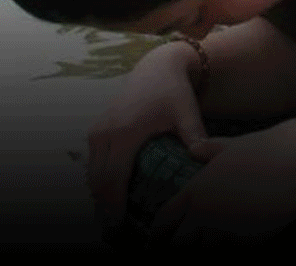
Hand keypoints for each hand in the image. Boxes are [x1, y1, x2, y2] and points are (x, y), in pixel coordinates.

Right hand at [87, 44, 212, 232]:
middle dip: (104, 206)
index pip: (113, 178)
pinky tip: (113, 194)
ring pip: (92, 173)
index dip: (114, 204)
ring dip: (100, 194)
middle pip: (98, 180)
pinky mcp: (98, 129)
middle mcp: (106, 133)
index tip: (120, 224)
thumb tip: (202, 158)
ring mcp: (98, 130)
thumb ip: (195, 136)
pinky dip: (100, 179)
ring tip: (114, 216)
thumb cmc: (174, 91)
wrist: (157, 66)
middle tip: (117, 229)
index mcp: (126, 132)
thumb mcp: (187, 112)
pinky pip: (93, 162)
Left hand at [147, 124, 295, 243]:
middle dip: (180, 245)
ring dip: (210, 246)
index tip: (155, 240)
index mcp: (197, 190)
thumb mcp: (233, 146)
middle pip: (180, 242)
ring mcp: (226, 228)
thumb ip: (210, 151)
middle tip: (185, 245)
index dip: (159, 233)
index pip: (165, 219)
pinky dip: (235, 247)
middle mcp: (205, 212)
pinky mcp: (247, 239)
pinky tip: (242, 242)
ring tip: (216, 242)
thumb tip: (194, 148)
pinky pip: (234, 250)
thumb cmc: (268, 149)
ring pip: (207, 249)